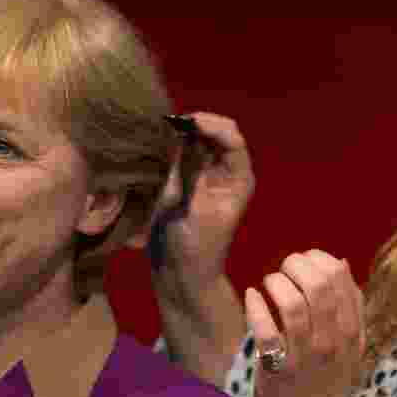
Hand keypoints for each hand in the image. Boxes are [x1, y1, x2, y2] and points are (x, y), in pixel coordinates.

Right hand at [148, 113, 254, 306]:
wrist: (181, 275)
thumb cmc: (193, 246)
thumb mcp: (191, 207)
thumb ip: (189, 170)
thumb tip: (184, 134)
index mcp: (238, 178)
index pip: (232, 138)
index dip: (211, 125)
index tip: (186, 122)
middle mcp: (226, 173)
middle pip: (216, 134)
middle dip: (196, 124)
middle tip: (169, 122)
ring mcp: (207, 177)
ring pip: (199, 141)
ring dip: (183, 133)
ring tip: (162, 128)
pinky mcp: (188, 183)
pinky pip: (183, 155)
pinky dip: (173, 146)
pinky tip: (157, 143)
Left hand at [246, 249, 366, 396]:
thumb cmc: (327, 379)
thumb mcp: (351, 343)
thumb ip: (351, 305)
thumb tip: (341, 262)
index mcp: (350, 329)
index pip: (339, 278)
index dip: (318, 259)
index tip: (305, 262)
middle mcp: (330, 339)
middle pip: (317, 286)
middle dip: (296, 265)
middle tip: (284, 269)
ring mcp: (303, 353)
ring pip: (292, 304)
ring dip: (276, 282)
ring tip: (269, 283)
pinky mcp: (277, 366)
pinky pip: (265, 329)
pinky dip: (256, 306)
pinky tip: (252, 297)